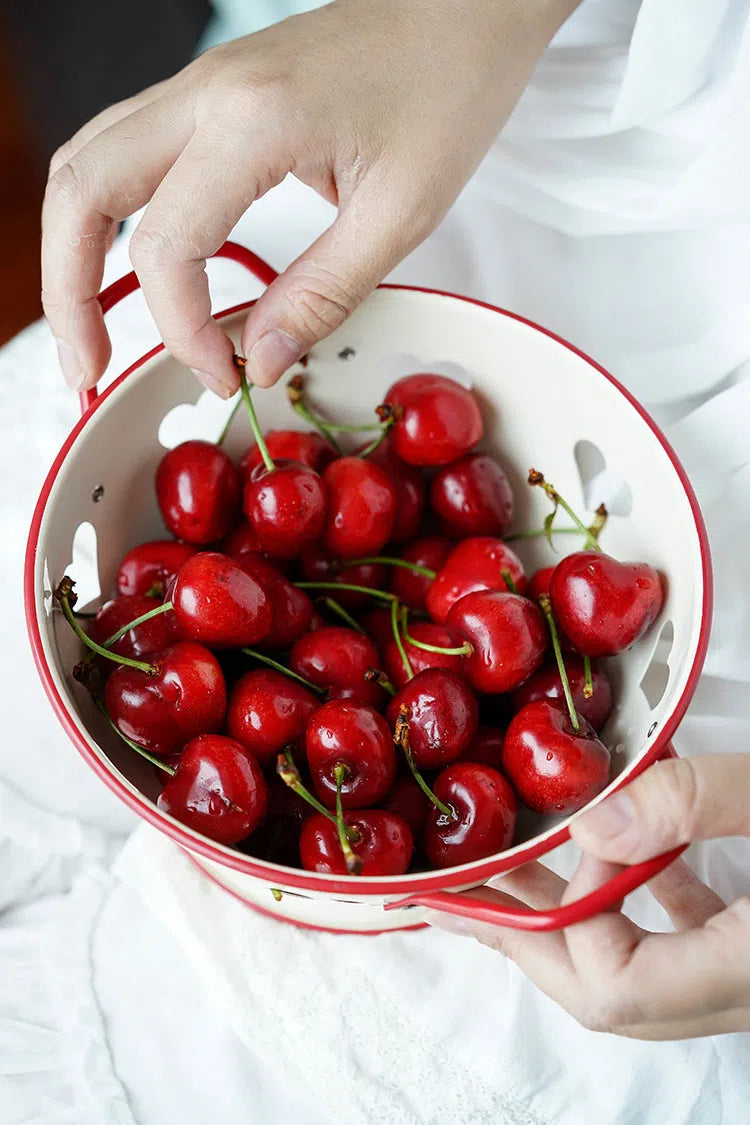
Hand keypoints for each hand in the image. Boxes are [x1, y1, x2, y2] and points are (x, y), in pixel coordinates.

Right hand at [41, 0, 578, 397]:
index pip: (167, 246)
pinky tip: (129, 266)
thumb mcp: (400, 214)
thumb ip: (323, 295)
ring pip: (84, 163)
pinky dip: (108, 216)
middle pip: (80, 190)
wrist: (465, 10)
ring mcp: (199, 86)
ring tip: (89, 329)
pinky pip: (123, 150)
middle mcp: (205, 93)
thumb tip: (263, 360)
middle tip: (89, 368)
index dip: (182, 330)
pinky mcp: (210, 94)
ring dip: (72, 251)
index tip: (224, 375)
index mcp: (252, 119)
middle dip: (69, 292)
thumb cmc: (447, 89)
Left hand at [426, 754, 749, 1038]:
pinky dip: (641, 898)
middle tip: (460, 883)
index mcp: (745, 977)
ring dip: (573, 909)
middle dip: (524, 930)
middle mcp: (742, 995)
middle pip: (605, 993)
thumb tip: (589, 821)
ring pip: (637, 967)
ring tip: (516, 859)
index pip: (615, 985)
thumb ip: (694, 803)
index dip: (569, 908)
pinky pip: (680, 943)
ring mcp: (747, 977)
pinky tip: (634, 848)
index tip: (573, 832)